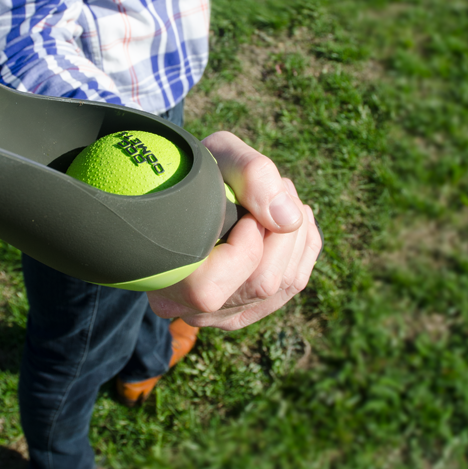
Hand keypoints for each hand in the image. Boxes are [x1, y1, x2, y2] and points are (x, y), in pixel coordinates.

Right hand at [147, 131, 322, 330]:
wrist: (188, 187)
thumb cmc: (196, 170)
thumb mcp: (216, 153)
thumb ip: (250, 174)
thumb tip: (290, 220)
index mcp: (165, 277)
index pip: (212, 285)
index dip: (245, 240)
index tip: (246, 203)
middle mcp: (191, 309)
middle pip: (260, 284)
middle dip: (283, 231)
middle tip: (280, 187)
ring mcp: (223, 314)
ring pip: (283, 286)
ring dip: (296, 236)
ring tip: (286, 196)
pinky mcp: (251, 308)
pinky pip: (292, 286)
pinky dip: (302, 249)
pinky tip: (295, 219)